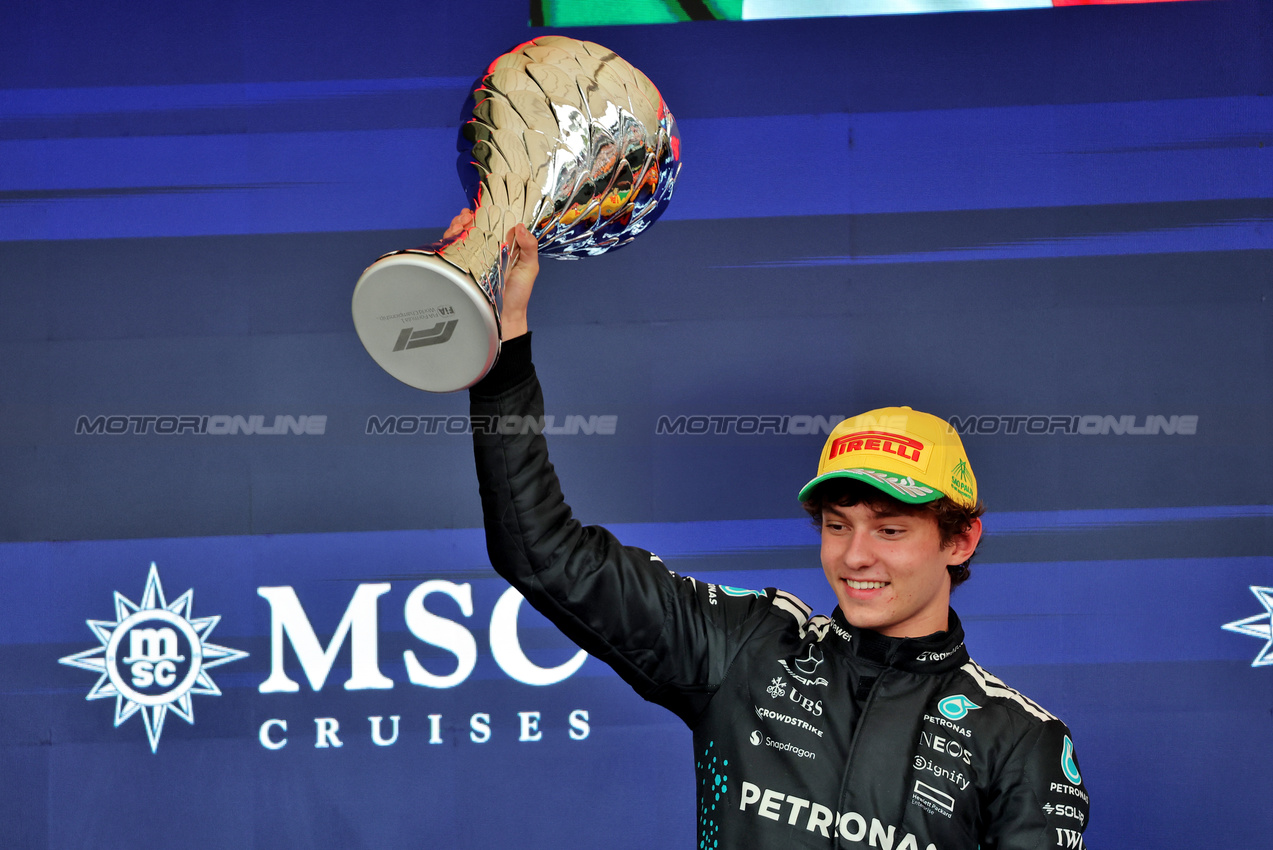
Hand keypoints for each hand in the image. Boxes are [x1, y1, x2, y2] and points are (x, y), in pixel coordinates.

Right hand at [442, 209, 538, 340]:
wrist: (505, 315)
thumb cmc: (519, 294)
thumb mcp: (530, 268)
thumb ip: (529, 247)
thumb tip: (521, 227)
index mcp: (505, 246)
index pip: (493, 223)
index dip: (486, 212)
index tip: (482, 207)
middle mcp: (488, 249)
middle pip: (473, 226)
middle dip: (466, 217)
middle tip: (466, 217)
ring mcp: (474, 258)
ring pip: (461, 235)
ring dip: (456, 225)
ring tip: (459, 224)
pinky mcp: (463, 268)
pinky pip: (453, 250)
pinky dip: (449, 239)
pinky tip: (452, 236)